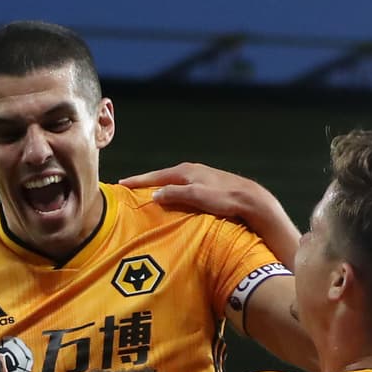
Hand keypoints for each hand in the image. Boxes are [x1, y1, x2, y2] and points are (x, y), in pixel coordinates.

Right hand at [121, 161, 269, 222]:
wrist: (250, 200)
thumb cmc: (224, 198)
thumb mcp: (197, 196)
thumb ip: (175, 194)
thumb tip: (155, 195)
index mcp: (185, 171)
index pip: (155, 176)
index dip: (138, 181)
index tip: (121, 183)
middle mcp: (191, 171)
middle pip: (162, 177)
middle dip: (146, 182)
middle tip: (129, 188)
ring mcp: (199, 177)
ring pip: (172, 182)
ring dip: (159, 187)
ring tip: (146, 194)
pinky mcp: (206, 186)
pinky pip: (181, 188)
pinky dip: (171, 192)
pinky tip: (171, 199)